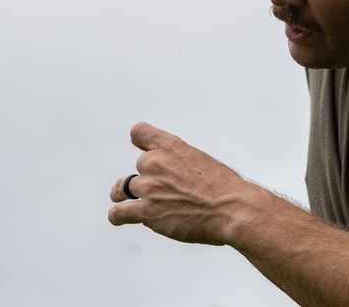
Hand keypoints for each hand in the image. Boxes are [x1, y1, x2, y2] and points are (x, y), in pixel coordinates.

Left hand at [107, 122, 254, 245]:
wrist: (232, 209)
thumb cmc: (223, 188)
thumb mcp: (200, 160)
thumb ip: (178, 161)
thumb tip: (168, 173)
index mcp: (171, 146)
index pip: (140, 132)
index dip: (140, 141)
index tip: (141, 148)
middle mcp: (156, 163)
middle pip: (138, 167)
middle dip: (146, 177)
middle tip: (161, 190)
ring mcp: (149, 188)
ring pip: (123, 188)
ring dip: (124, 194)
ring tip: (121, 199)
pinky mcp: (147, 212)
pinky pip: (120, 212)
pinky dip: (117, 215)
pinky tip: (117, 216)